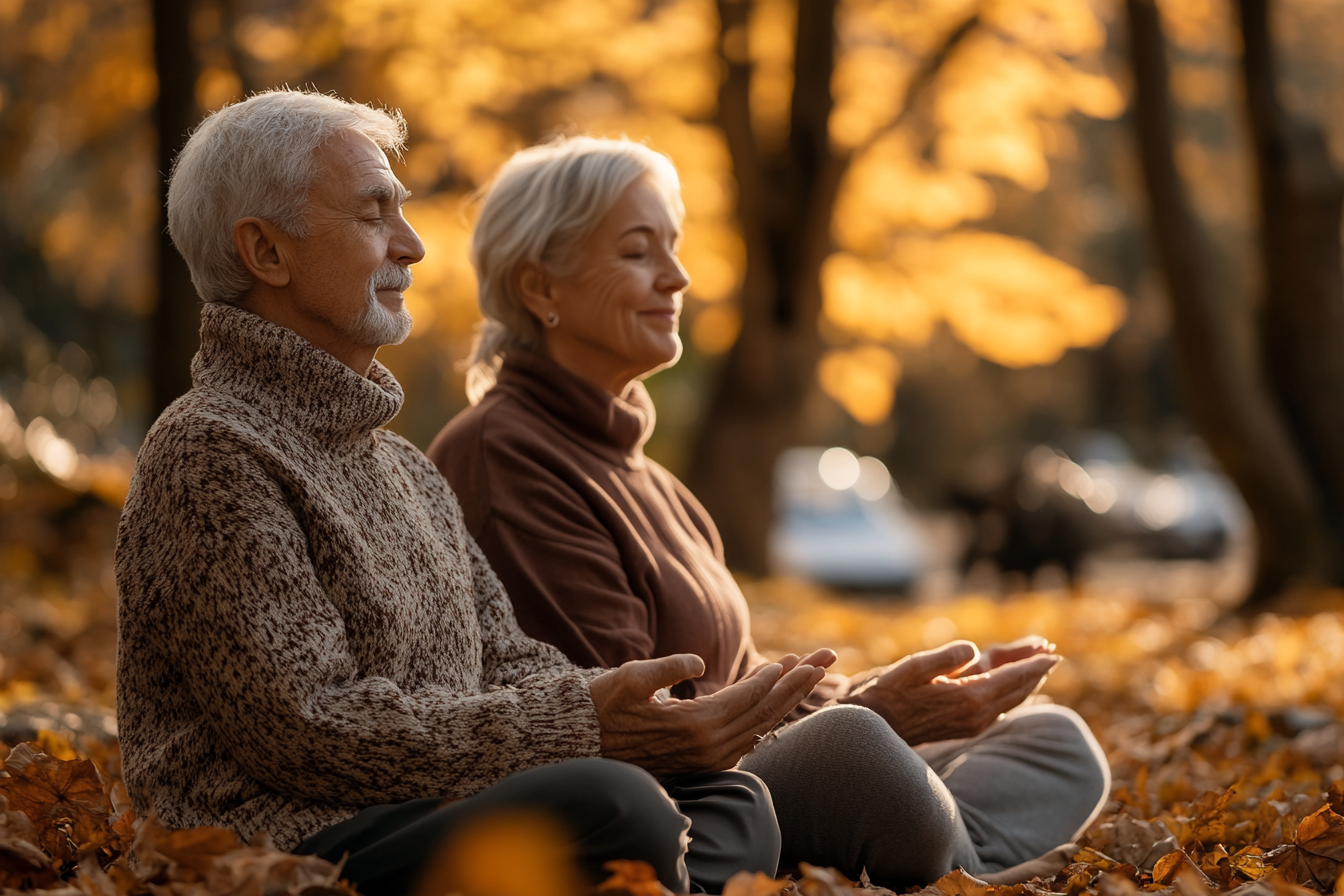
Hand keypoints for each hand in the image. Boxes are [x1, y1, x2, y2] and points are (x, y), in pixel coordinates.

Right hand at [589, 652, 830, 776]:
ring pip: (762, 727)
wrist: (585, 744)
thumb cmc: (605, 704)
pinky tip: (780, 702)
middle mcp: (709, 747)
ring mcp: (709, 758)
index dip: (773, 677)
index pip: (747, 698)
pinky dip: (769, 717)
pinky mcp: (706, 762)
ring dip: (788, 699)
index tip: (797, 658)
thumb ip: (667, 668)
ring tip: (812, 674)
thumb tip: (700, 662)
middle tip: (826, 659)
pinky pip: (749, 738)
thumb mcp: (630, 679)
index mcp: (695, 726)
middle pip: (766, 712)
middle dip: (798, 684)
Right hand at [838, 640, 1058, 745]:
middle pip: (1018, 692)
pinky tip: (1013, 693)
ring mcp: (973, 725)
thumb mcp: (914, 667)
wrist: (879, 728)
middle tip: (1053, 657)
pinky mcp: (967, 729)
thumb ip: (947, 657)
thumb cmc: (891, 693)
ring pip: (1011, 703)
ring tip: (1040, 671)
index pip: (1012, 678)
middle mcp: (978, 715)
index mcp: (969, 697)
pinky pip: (1000, 711)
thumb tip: (973, 650)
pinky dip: (1013, 697)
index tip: (1053, 654)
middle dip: (1036, 673)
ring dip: (1027, 686)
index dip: (1034, 665)